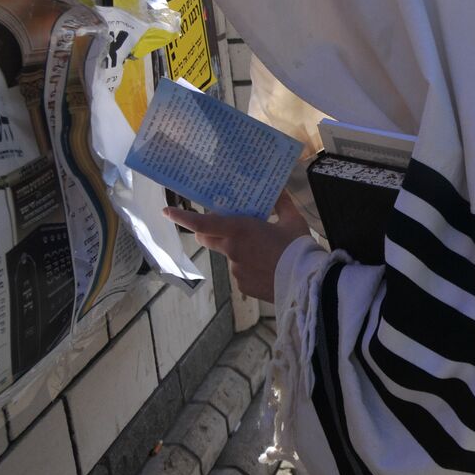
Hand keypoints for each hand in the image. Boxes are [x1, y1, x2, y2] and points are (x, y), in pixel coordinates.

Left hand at [164, 192, 309, 302]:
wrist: (307, 283)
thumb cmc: (298, 248)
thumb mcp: (292, 220)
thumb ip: (281, 202)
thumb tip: (277, 188)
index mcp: (239, 230)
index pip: (202, 223)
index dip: (182, 217)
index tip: (167, 211)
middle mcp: (231, 250)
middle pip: (208, 239)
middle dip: (208, 232)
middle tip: (225, 227)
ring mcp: (235, 270)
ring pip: (231, 256)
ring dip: (241, 252)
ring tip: (268, 254)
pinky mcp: (243, 286)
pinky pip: (242, 273)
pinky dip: (251, 269)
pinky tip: (270, 269)